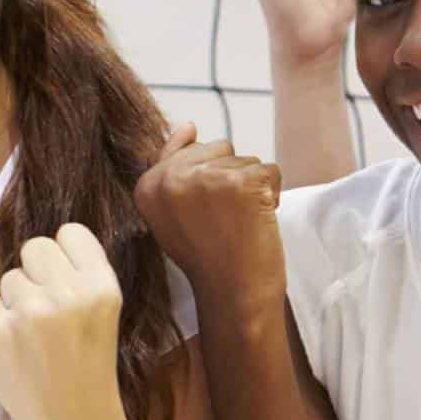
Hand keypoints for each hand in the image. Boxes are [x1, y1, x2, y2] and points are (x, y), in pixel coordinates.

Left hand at [0, 222, 130, 419]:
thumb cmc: (91, 366)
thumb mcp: (106, 313)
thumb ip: (80, 275)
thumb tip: (45, 245)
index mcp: (101, 286)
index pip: (71, 232)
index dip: (66, 254)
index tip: (67, 278)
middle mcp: (66, 293)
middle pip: (35, 247)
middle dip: (38, 271)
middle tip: (47, 304)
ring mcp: (28, 312)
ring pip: (10, 277)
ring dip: (18, 300)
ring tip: (36, 334)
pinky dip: (1, 325)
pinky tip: (19, 350)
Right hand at [135, 125, 285, 327]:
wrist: (235, 297)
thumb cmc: (208, 257)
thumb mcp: (174, 213)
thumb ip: (174, 166)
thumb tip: (188, 123)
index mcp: (147, 185)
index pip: (186, 151)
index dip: (206, 183)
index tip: (205, 216)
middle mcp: (170, 178)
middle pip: (218, 149)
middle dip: (229, 179)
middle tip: (222, 222)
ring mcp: (206, 178)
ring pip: (246, 160)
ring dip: (252, 189)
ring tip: (239, 225)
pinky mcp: (241, 182)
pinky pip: (270, 170)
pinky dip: (273, 195)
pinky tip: (258, 222)